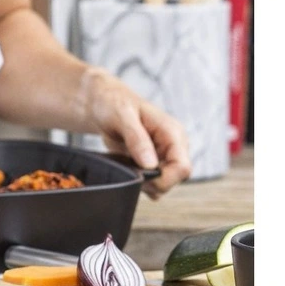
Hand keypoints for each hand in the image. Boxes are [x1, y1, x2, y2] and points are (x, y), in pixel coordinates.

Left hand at [82, 69, 191, 198]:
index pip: (182, 168)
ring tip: (125, 163)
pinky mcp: (154, 161)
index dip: (163, 179)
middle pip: (175, 179)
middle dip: (152, 181)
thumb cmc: (113, 103)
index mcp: (172, 132)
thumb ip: (137, 139)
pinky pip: (153, 181)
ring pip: (164, 183)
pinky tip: (126, 165)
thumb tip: (151, 165)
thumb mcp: (122, 117)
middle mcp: (173, 144)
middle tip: (128, 169)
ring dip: (144, 181)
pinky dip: (139, 179)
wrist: (103, 102)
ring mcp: (164, 154)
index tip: (140, 175)